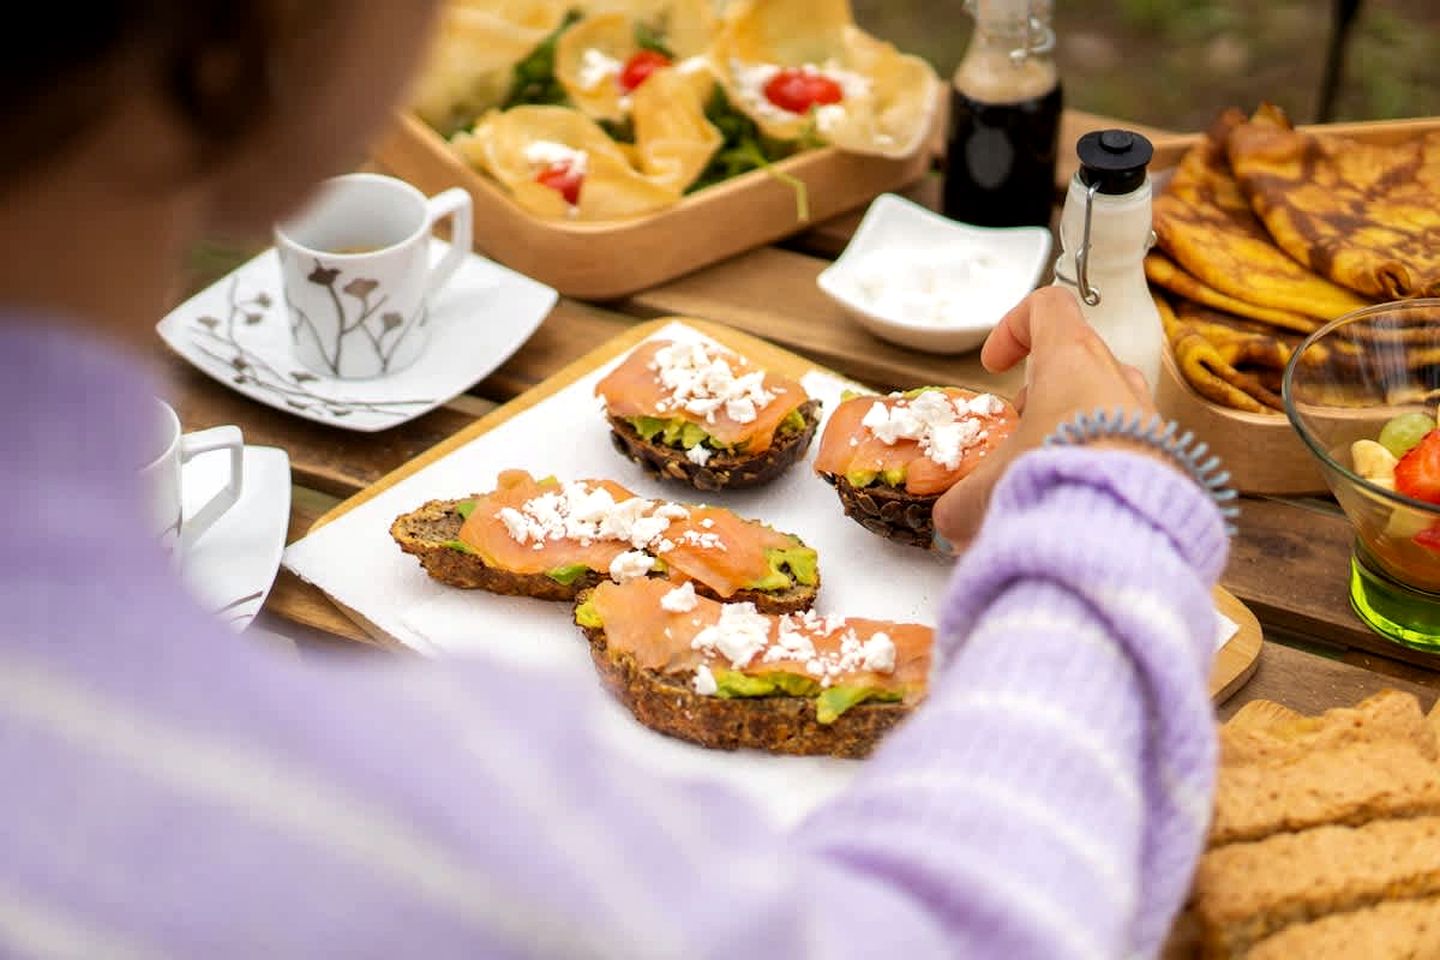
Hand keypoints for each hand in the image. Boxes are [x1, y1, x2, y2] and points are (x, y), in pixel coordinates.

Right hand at [932, 287, 1155, 553]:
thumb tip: (951, 520)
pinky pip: (1125, 443)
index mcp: (1071, 359)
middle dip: (1039, 394)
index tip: (995, 363)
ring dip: (1068, 428)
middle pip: (1075, 360)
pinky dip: (1095, 461)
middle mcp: (1114, 378)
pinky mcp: (1163, 456)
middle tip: (1016, 431)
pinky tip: (1074, 498)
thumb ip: (962, 500)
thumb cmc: (1058, 483)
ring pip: (1102, 402)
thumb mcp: (987, 491)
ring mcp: (1144, 415)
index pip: (1046, 306)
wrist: (1124, 534)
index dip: (1013, 327)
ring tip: (1042, 469)